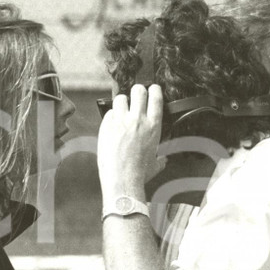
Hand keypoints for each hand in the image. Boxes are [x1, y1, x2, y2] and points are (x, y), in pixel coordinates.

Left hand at [97, 84, 163, 199]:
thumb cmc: (140, 174)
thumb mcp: (155, 164)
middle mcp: (138, 120)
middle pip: (138, 90)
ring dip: (123, 102)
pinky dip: (111, 116)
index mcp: (153, 126)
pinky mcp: (106, 126)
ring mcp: (121, 121)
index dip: (154, 89)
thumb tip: (163, 160)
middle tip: (136, 97)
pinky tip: (113, 124)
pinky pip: (109, 112)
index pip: (156, 97)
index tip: (153, 89)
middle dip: (138, 91)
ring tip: (123, 110)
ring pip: (121, 98)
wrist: (122, 179)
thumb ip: (160, 158)